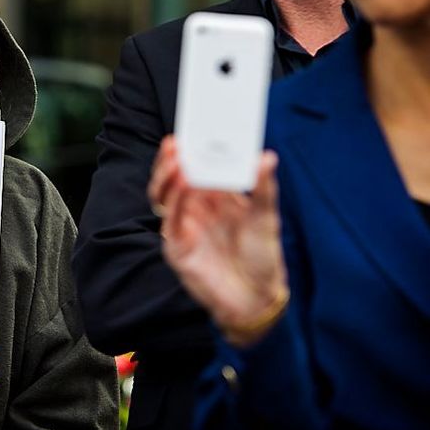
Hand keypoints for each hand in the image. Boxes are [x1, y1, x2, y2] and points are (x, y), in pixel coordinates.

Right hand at [151, 136, 288, 345]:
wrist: (257, 298)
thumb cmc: (262, 257)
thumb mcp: (266, 218)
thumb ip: (263, 188)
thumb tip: (267, 157)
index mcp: (212, 197)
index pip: (192, 167)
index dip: (188, 150)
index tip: (190, 131)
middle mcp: (193, 208)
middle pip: (170, 178)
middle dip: (170, 160)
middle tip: (176, 143)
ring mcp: (183, 226)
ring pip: (163, 195)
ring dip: (166, 177)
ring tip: (177, 161)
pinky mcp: (177, 247)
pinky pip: (169, 220)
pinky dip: (174, 201)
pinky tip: (183, 186)